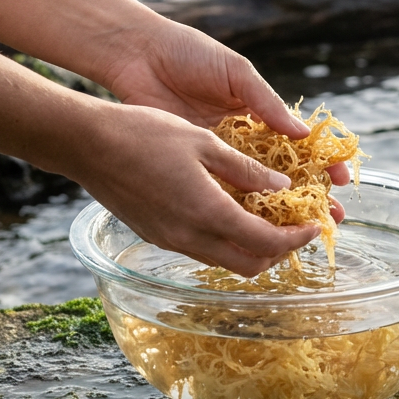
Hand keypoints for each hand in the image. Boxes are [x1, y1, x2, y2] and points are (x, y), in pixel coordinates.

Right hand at [73, 103, 323, 275]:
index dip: (296, 238)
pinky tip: (233, 215)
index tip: (314, 225)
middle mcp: (190, 236)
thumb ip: (246, 169)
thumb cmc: (144, 134)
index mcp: (208, 212)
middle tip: (296, 229)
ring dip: (252, 249)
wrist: (85, 143)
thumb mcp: (204, 142)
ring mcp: (170, 240)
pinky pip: (202, 250)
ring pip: (224, 261)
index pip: (266, 242)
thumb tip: (282, 186)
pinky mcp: (156, 235)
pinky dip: (226, 242)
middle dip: (279, 252)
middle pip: (249, 265)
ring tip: (270, 222)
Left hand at [100, 20, 348, 220]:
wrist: (138, 56)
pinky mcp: (193, 165)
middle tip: (331, 216)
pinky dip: (238, 208)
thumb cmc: (190, 54)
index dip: (323, 162)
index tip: (341, 179)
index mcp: (259, 114)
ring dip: (279, 210)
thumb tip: (303, 134)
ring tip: (300, 231)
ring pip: (256, 188)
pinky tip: (255, 227)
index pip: (300, 143)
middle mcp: (244, 138)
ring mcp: (219, 154)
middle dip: (309, 195)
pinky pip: (220, 191)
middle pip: (284, 173)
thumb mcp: (236, 72)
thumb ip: (266, 102)